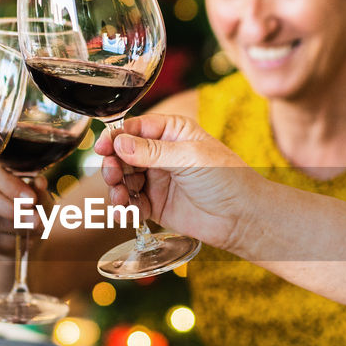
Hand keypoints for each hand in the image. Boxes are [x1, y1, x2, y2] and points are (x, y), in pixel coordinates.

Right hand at [0, 166, 52, 256]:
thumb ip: (39, 190)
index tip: (32, 199)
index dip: (12, 187)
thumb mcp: (40, 198)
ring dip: (16, 227)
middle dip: (12, 210)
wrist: (24, 231)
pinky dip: (11, 241)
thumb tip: (40, 182)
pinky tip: (25, 240)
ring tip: (36, 230)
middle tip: (36, 220)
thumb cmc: (32, 207)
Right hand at [94, 114, 260, 253]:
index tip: (103, 147)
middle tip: (113, 175)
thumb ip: (153, 152)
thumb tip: (119, 142)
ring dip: (116, 188)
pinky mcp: (156, 204)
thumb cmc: (227, 178)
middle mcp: (161, 153)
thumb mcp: (190, 158)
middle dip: (113, 164)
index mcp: (172, 132)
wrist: (242, 217)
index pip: (135, 128)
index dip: (116, 137)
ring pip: (124, 179)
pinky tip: (124, 214)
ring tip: (120, 198)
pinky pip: (131, 203)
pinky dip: (124, 208)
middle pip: (123, 154)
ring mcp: (157, 179)